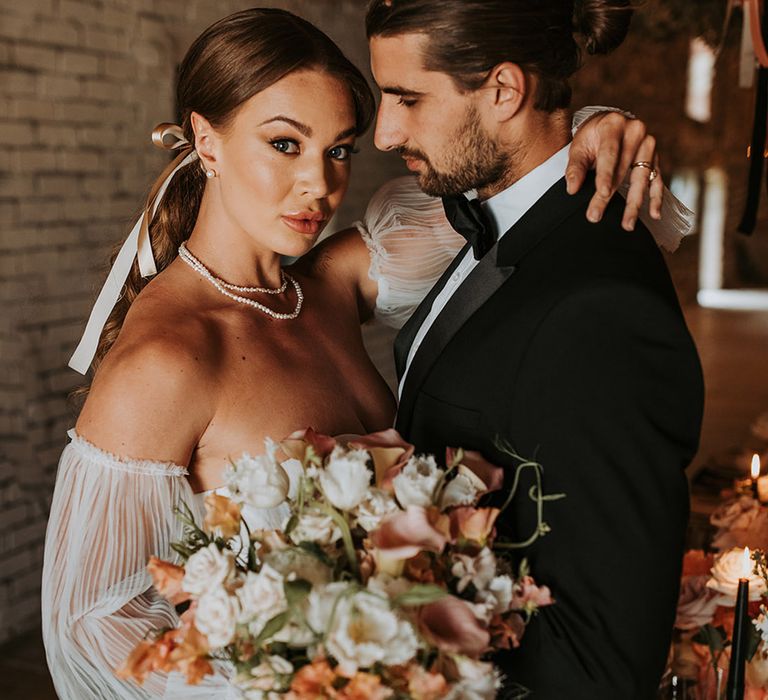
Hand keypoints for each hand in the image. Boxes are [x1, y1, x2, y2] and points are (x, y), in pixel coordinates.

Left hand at [566, 111, 662, 230]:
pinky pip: (657, 179)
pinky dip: (656, 197)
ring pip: (642, 177)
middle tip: (596, 216)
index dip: (606, 175)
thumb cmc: (591, 137)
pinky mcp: (655, 157)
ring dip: (635, 203)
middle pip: (623, 169)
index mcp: (613, 125)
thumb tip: (572, 189)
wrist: (609, 123)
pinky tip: (654, 214)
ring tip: (627, 224)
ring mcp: (648, 144)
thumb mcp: (579, 146)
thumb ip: (575, 167)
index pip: (609, 154)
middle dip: (609, 196)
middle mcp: (635, 131)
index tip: (601, 194)